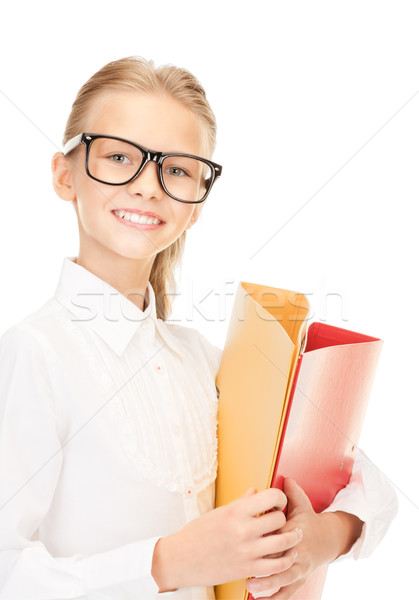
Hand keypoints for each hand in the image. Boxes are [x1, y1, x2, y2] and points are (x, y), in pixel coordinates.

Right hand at [151, 487, 302, 591]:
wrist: (180, 559)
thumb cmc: (197, 533)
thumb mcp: (218, 513)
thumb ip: (241, 502)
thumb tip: (255, 492)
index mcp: (236, 511)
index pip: (272, 496)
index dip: (280, 498)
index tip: (278, 503)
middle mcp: (244, 529)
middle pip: (280, 519)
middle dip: (283, 518)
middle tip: (281, 520)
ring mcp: (247, 550)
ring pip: (283, 541)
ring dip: (291, 537)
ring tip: (292, 535)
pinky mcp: (247, 569)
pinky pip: (277, 566)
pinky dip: (286, 560)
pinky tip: (287, 556)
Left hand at [246, 479, 363, 599]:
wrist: (328, 539)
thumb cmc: (308, 520)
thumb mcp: (302, 504)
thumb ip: (292, 492)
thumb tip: (286, 477)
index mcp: (296, 531)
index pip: (280, 535)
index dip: (266, 538)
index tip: (249, 539)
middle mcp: (299, 551)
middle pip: (281, 559)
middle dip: (264, 566)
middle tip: (245, 569)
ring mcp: (300, 568)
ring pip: (284, 578)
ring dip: (267, 585)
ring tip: (250, 588)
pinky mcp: (300, 579)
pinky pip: (288, 592)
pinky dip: (275, 597)